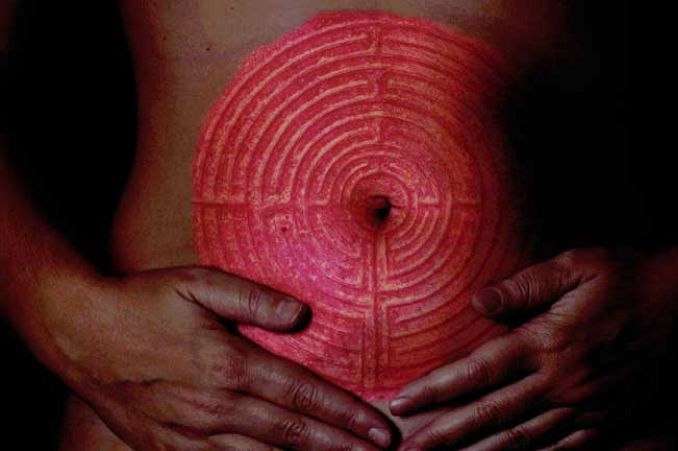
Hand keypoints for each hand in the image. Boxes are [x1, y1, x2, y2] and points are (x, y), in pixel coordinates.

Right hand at [47, 266, 394, 449]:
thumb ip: (253, 297)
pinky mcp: (169, 449)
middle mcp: (215, 408)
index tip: (381, 426)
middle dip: (341, 447)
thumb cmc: (143, 302)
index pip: (302, 394)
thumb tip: (302, 314)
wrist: (80, 334)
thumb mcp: (197, 283)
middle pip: (292, 435)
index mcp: (228, 365)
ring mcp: (191, 436)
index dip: (346, 414)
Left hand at [390, 247, 677, 449]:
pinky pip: (564, 447)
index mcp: (547, 342)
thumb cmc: (628, 276)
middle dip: (444, 434)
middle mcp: (561, 380)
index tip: (402, 402)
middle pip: (490, 414)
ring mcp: (585, 404)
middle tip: (406, 449)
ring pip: (522, 438)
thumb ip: (524, 286)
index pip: (478, 371)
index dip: (436, 389)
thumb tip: (478, 302)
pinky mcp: (607, 416)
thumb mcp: (575, 266)